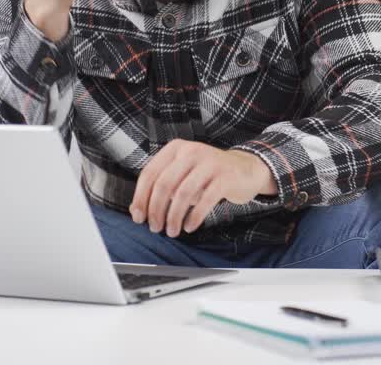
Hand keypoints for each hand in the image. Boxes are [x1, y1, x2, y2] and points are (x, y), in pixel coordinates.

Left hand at [130, 140, 277, 237]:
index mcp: (176, 148)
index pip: (149, 173)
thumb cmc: (207, 176)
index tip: (138, 218)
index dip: (140, 198)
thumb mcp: (182, 177)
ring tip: (172, 231)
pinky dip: (194, 217)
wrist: (245, 169)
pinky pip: (205, 200)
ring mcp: (210, 163)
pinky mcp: (226, 177)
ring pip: (182, 194)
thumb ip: (160, 189)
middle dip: (156, 210)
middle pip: (164, 184)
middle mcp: (191, 151)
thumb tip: (135, 210)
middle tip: (155, 228)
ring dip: (173, 217)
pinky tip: (189, 226)